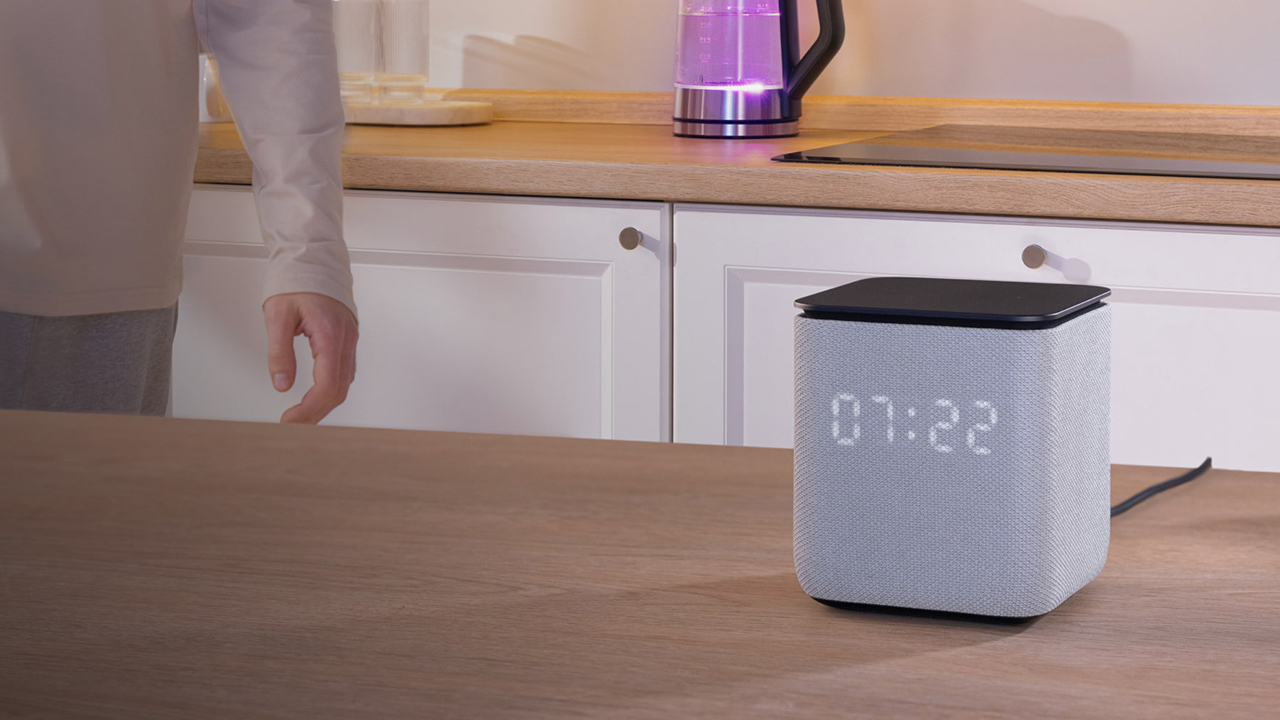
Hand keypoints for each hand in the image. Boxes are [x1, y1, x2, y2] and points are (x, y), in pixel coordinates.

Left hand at [263, 292, 357, 423]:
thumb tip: (281, 383)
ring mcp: (350, 339)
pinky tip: (317, 395)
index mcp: (330, 334)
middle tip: (293, 424)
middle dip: (316, 412)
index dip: (309, 409)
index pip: (326, 385)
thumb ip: (280, 352)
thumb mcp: (277, 315)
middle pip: (338, 390)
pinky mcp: (347, 338)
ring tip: (302, 414)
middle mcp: (346, 340)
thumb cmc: (297, 280)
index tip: (290, 420)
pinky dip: (331, 389)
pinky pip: (345, 372)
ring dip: (325, 404)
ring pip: (344, 384)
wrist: (313, 259)